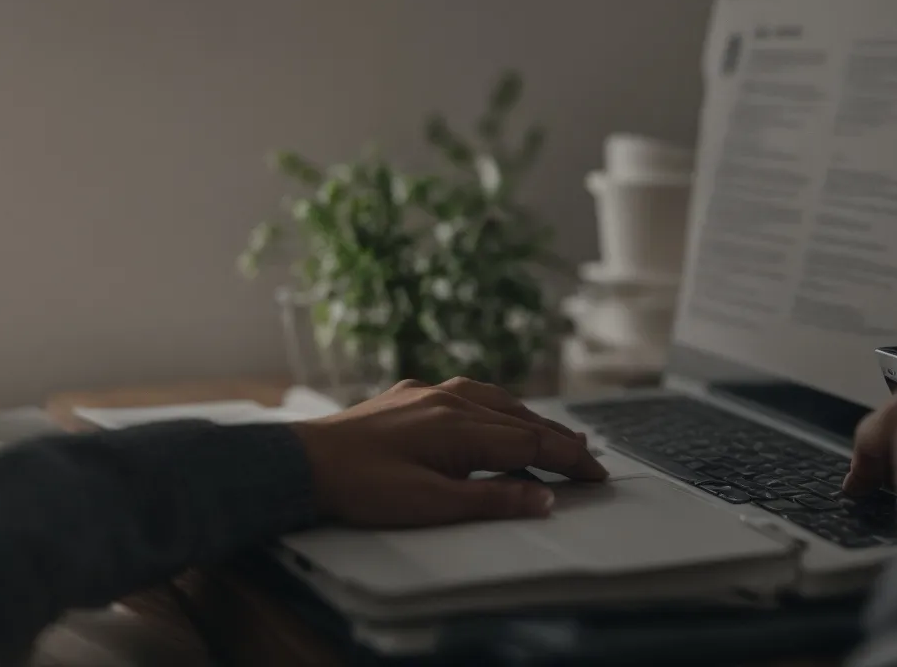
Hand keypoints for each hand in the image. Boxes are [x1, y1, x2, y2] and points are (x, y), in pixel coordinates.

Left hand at [290, 377, 606, 527]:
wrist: (300, 462)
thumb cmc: (361, 488)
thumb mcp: (430, 505)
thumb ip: (491, 499)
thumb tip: (544, 498)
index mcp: (461, 427)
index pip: (532, 442)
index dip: (568, 460)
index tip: (596, 475)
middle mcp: (450, 400)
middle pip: (521, 418)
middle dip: (558, 440)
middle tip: (587, 458)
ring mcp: (428, 393)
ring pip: (495, 400)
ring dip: (529, 419)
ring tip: (552, 434)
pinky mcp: (408, 395)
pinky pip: (466, 393)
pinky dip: (494, 406)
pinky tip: (492, 412)